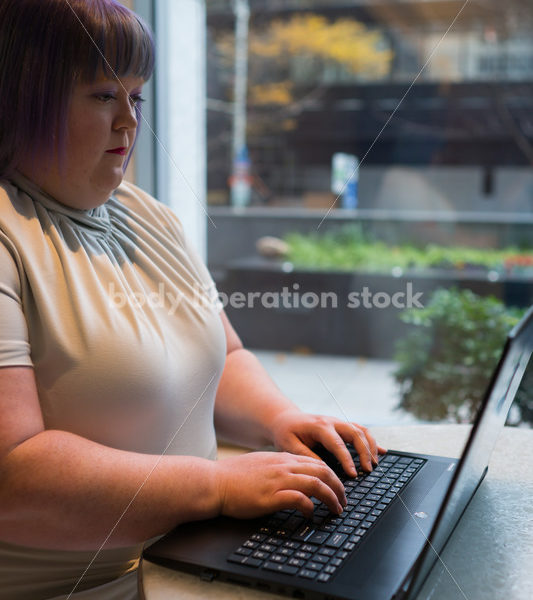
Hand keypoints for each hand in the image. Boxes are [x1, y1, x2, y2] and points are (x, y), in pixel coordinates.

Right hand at [213, 451, 346, 518]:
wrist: (214, 481)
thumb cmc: (233, 476)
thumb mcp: (260, 464)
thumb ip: (277, 467)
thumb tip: (291, 478)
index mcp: (282, 458)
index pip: (316, 462)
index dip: (332, 475)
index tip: (337, 488)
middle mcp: (283, 466)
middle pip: (322, 471)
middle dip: (338, 486)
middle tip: (344, 500)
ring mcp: (278, 480)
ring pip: (316, 483)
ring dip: (331, 497)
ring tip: (336, 509)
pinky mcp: (270, 496)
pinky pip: (299, 498)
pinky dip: (309, 506)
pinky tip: (311, 514)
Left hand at [269, 409, 386, 476]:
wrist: (285, 419)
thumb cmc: (286, 433)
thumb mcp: (289, 446)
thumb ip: (307, 456)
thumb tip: (324, 470)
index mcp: (319, 426)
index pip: (337, 443)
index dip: (347, 459)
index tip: (354, 474)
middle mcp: (331, 422)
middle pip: (354, 433)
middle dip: (364, 451)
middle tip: (368, 470)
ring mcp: (338, 422)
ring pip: (360, 430)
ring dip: (370, 446)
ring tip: (374, 464)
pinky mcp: (341, 426)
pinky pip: (360, 430)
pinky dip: (371, 440)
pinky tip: (382, 452)